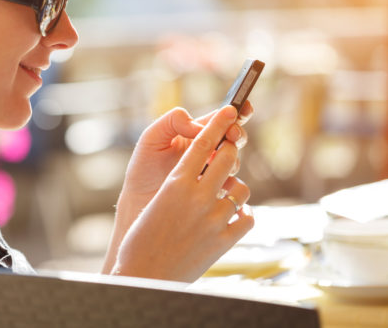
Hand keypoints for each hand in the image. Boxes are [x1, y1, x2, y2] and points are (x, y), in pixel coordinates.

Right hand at [103, 104, 254, 280]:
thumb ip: (180, 186)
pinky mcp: (225, 241)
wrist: (144, 276)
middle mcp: (198, 196)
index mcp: (176, 183)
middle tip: (228, 152)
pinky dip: (242, 214)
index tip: (231, 110)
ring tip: (224, 195)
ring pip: (242, 188)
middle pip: (228, 159)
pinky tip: (231, 216)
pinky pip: (248, 217)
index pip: (203, 143)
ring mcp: (215, 219)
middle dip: (230, 151)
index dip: (219, 123)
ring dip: (235, 188)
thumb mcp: (157, 203)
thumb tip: (199, 173)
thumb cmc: (140, 240)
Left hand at [121, 101, 252, 202]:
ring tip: (214, 159)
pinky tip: (216, 181)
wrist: (137, 202)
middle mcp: (209, 152)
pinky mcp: (215, 194)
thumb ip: (173, 121)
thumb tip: (200, 127)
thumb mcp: (152, 137)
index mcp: (196, 133)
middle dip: (236, 133)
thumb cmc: (143, 167)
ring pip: (234, 160)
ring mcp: (214, 173)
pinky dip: (230, 181)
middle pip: (234, 137)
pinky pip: (232, 186)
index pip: (220, 118)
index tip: (238, 108)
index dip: (234, 111)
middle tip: (231, 134)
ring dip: (231, 157)